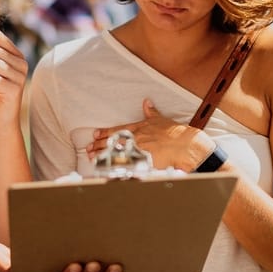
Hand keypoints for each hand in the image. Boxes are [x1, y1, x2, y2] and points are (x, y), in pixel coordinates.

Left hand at [85, 99, 214, 171]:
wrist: (184, 144)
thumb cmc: (174, 132)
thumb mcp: (160, 119)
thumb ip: (151, 111)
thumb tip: (147, 102)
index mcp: (139, 128)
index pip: (117, 129)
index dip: (104, 133)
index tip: (95, 135)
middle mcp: (136, 138)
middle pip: (113, 142)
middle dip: (99, 146)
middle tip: (88, 149)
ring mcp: (138, 150)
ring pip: (116, 153)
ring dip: (103, 156)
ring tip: (92, 159)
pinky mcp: (142, 161)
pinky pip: (125, 164)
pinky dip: (115, 166)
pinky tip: (106, 168)